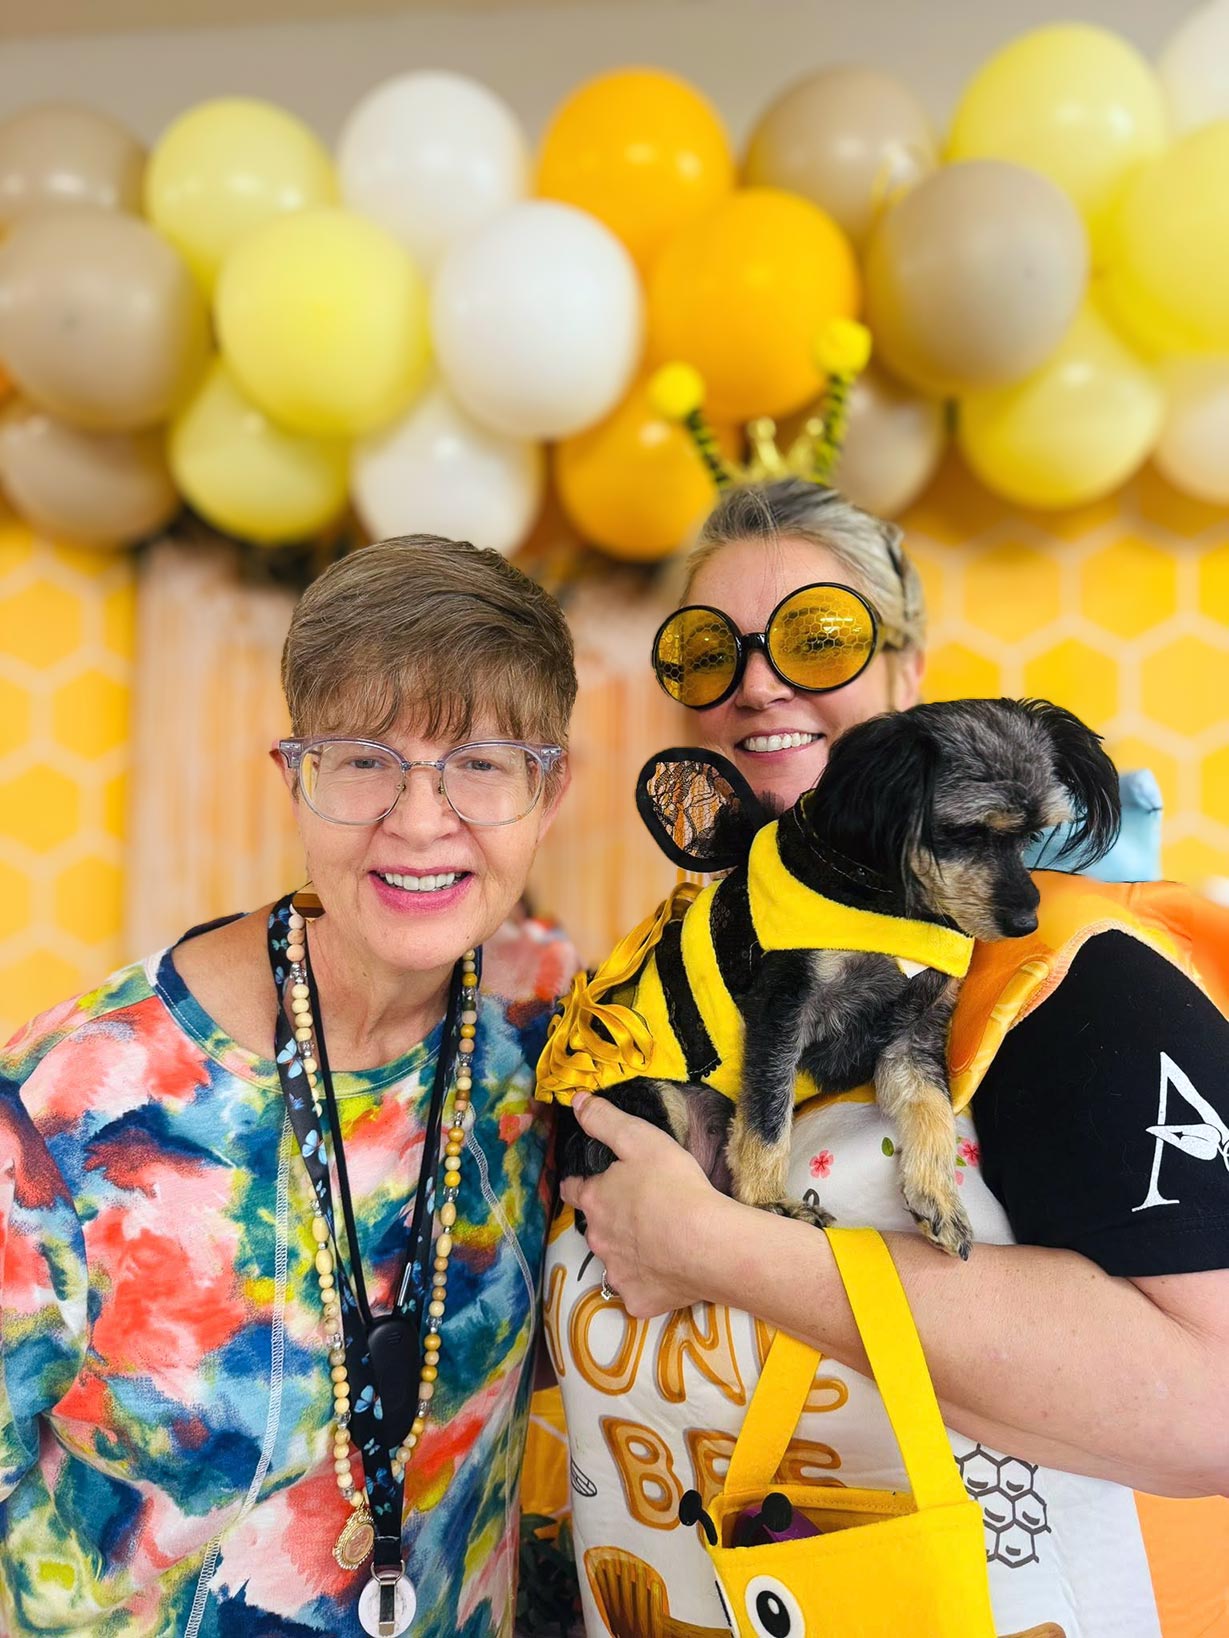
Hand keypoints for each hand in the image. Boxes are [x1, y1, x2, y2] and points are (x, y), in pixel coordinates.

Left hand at [557, 1091, 738, 1317]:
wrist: (707, 1242)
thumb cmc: (674, 1186)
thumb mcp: (640, 1138)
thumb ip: (605, 1120)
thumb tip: (576, 1101)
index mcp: (596, 1201)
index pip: (574, 1191)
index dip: (581, 1186)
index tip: (587, 1185)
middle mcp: (598, 1239)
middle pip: (597, 1228)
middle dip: (611, 1221)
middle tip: (640, 1214)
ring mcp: (617, 1273)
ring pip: (616, 1261)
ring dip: (629, 1253)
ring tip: (658, 1243)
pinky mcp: (639, 1300)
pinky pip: (638, 1290)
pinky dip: (649, 1283)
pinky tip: (668, 1273)